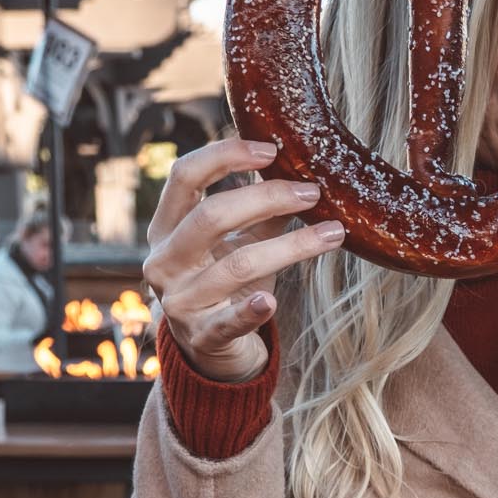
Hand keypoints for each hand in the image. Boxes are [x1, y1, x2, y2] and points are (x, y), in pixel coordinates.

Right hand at [142, 138, 343, 382]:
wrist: (209, 348)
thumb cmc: (225, 282)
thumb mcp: (238, 240)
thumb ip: (261, 209)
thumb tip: (301, 169)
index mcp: (166, 227)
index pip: (184, 176)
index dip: (225, 156)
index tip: (271, 150)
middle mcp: (164, 260)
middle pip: (212, 215)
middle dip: (267, 198)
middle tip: (312, 193)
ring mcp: (180, 299)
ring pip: (237, 264)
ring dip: (292, 245)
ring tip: (333, 233)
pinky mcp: (202, 335)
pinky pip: (229, 320)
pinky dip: (251, 310)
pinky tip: (271, 302)